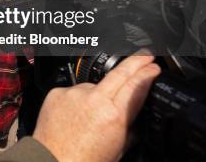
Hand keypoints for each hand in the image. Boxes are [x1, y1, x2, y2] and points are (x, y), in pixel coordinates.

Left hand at [33, 55, 160, 161]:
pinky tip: (74, 116)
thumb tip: (136, 115)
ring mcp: (74, 93)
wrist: (52, 161)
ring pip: (94, 86)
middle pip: (119, 72)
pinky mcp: (58, 92)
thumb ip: (129, 128)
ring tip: (90, 118)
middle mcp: (93, 98)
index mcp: (113, 115)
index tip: (154, 66)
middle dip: (135, 61)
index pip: (135, 85)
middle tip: (145, 54)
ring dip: (97, 96)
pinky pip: (73, 91)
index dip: (146, 73)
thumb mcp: (118, 148)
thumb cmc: (85, 161)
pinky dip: (77, 100)